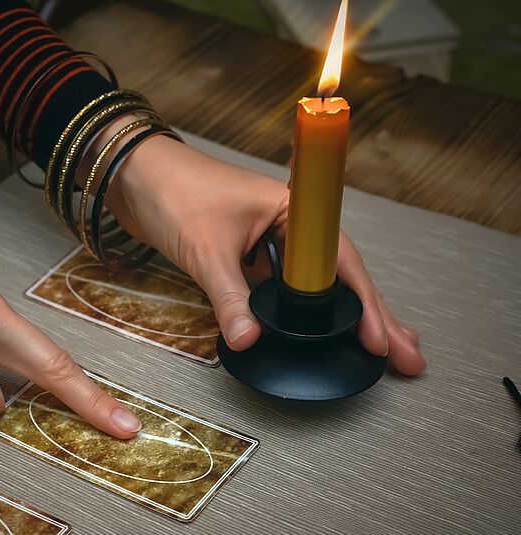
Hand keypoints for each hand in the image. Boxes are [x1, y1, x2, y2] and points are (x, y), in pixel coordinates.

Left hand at [106, 137, 424, 375]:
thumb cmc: (171, 191)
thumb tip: (250, 340)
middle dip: (373, 316)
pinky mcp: (246, 258)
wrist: (131, 174)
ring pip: (314, 286)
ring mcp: (268, 243)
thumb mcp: (205, 250)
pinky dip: (300, 315)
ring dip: (342, 318)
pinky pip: (281, 291)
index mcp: (292, 210)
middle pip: (339, 277)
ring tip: (376, 351)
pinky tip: (317, 335)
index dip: (363, 304)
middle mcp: (288, 226)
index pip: (339, 263)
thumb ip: (229, 297)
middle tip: (405, 357)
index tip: (380, 340)